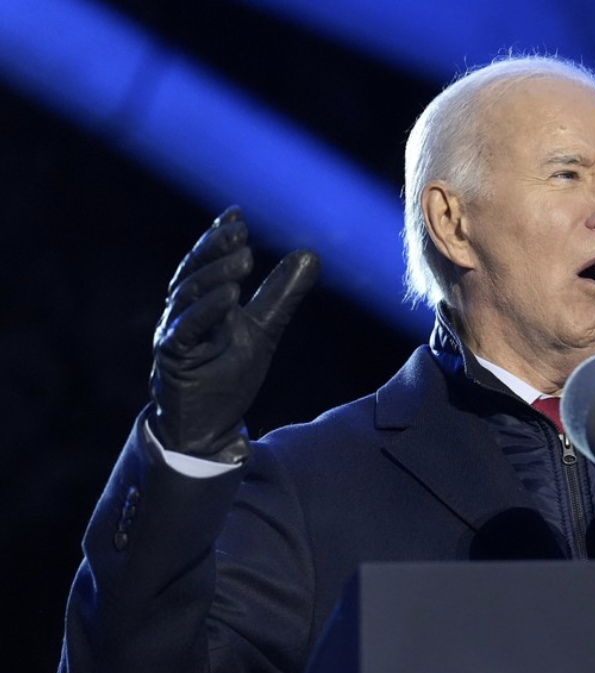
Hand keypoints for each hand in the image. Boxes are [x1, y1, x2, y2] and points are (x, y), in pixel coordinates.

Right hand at [150, 207, 319, 462]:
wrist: (208, 425)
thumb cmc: (228, 373)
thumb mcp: (263, 329)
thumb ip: (281, 295)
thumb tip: (309, 255)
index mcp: (200, 301)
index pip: (206, 261)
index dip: (218, 237)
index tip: (236, 214)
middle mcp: (181, 312)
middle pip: (194, 271)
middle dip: (215, 248)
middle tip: (240, 228)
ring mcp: (174, 334)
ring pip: (188, 296)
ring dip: (215, 274)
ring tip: (244, 259)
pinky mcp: (173, 359)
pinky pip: (186, 330)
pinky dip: (206, 311)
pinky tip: (229, 296)